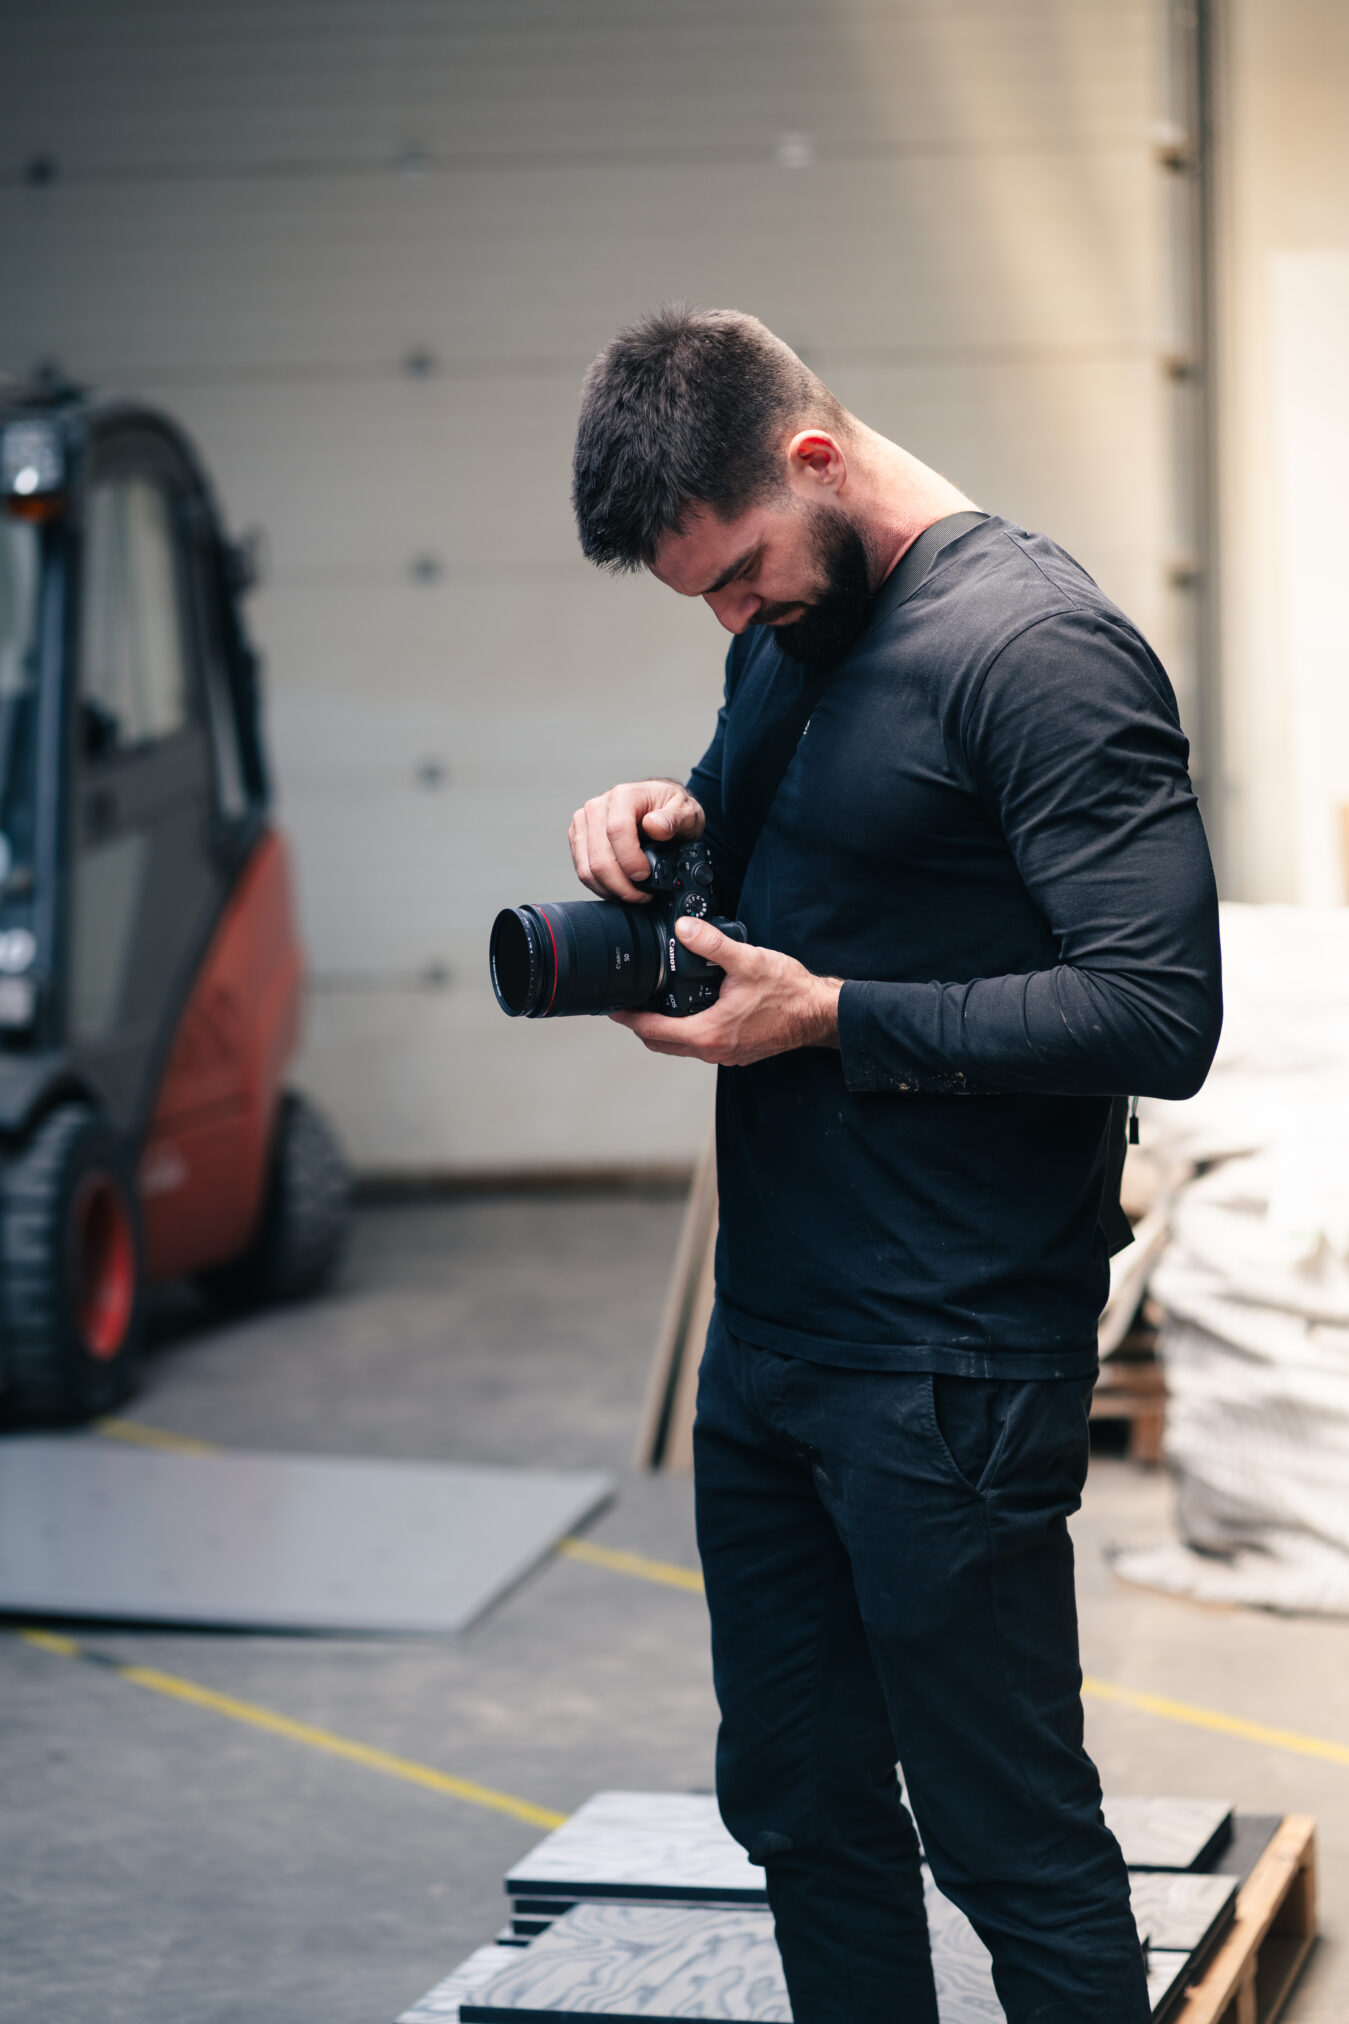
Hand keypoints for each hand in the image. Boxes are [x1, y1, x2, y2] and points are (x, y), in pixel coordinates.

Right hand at [569, 779, 705, 901]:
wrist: (657, 806)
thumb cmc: (669, 808)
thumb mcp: (685, 811)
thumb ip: (674, 819)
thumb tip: (654, 826)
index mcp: (622, 796)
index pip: (617, 830)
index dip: (630, 860)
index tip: (645, 875)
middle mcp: (597, 807)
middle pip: (599, 857)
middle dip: (621, 884)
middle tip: (642, 895)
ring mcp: (584, 824)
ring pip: (588, 869)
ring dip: (611, 889)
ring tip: (633, 895)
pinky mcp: (579, 839)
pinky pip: (583, 872)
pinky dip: (602, 887)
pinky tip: (620, 888)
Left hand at [612, 917, 841, 1066]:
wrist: (818, 1013)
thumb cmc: (789, 992)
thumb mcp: (747, 960)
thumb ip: (712, 944)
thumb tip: (684, 928)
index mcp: (709, 1032)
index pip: (653, 1030)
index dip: (628, 1017)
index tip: (612, 1006)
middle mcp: (714, 1050)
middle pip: (661, 1044)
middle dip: (641, 1025)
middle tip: (628, 1003)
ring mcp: (726, 1054)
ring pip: (681, 1047)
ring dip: (664, 1030)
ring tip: (654, 1005)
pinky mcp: (737, 1052)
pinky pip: (701, 1046)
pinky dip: (686, 1032)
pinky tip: (690, 1011)